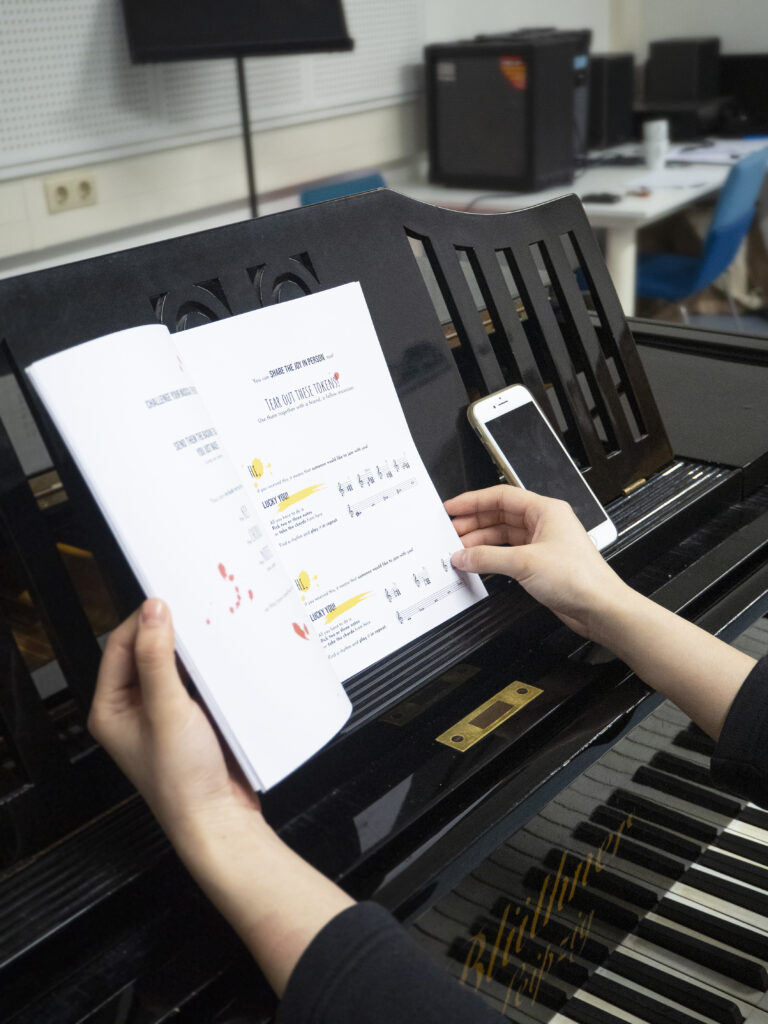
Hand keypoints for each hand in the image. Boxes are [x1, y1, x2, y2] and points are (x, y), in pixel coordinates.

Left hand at [88, 598, 260, 845]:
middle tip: (194, 608)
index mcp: (111, 706)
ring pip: (176, 663)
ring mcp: (165, 711)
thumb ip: (157, 658)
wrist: (220, 818)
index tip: (167, 599)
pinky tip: (224, 656)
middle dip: (171, 630)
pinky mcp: (194, 715)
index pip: (119, 645)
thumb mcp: (166, 710)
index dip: (142, 620)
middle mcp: (134, 706)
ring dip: (193, 648)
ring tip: (211, 628)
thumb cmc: (181, 781)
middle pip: (148, 650)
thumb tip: (153, 610)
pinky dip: (209, 665)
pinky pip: (198, 678)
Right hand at [445, 485, 625, 638]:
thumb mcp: (525, 563)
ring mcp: (541, 544)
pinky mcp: (539, 564)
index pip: (502, 497)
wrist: (599, 607)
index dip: (473, 501)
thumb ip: (488, 558)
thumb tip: (463, 555)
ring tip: (459, 549)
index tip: (453, 507)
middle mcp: (544, 524)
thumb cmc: (579, 578)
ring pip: (503, 535)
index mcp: (546, 510)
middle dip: (474, 522)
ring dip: (481, 542)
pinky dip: (491, 557)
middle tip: (451, 531)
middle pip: (500, 515)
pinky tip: (477, 562)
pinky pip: (508, 554)